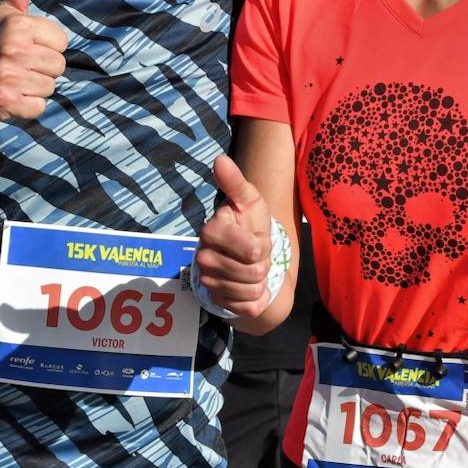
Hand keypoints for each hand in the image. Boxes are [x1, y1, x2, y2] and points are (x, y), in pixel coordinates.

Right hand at [0, 0, 67, 121]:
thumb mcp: (3, 13)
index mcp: (17, 25)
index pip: (62, 42)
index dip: (47, 47)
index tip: (26, 48)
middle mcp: (13, 48)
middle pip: (59, 66)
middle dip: (43, 69)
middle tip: (18, 67)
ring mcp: (8, 76)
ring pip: (51, 87)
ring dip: (35, 88)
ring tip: (14, 81)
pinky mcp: (7, 100)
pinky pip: (40, 107)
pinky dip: (28, 107)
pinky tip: (11, 97)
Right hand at [194, 156, 272, 317]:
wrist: (247, 257)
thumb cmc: (249, 224)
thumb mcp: (249, 201)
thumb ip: (235, 182)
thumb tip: (220, 159)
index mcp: (212, 230)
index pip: (253, 250)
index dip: (264, 245)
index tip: (256, 237)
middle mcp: (204, 256)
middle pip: (254, 272)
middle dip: (263, 264)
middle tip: (255, 255)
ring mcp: (208, 281)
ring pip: (252, 290)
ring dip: (260, 280)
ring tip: (252, 268)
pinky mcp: (217, 301)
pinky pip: (249, 307)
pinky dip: (257, 299)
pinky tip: (250, 287)